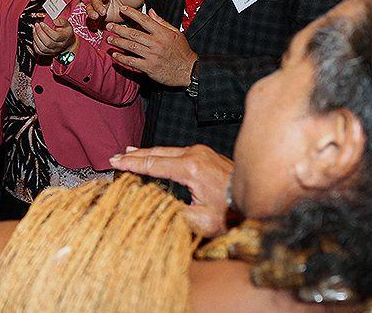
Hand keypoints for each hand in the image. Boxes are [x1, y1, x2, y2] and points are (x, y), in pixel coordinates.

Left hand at [32, 17, 75, 56]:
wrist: (68, 43)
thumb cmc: (66, 33)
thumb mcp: (67, 25)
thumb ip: (61, 21)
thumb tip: (55, 21)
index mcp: (64, 38)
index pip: (55, 36)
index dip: (47, 29)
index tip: (42, 23)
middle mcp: (59, 46)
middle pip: (48, 42)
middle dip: (40, 32)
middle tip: (37, 25)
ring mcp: (53, 51)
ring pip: (43, 48)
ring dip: (36, 38)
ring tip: (34, 30)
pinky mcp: (48, 53)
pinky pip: (39, 52)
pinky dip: (35, 45)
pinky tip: (35, 38)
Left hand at [107, 7, 197, 86]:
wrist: (188, 70)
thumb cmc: (182, 51)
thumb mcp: (176, 33)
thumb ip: (162, 22)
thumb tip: (150, 11)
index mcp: (162, 33)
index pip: (144, 20)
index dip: (132, 13)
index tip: (122, 9)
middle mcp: (156, 43)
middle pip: (133, 34)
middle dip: (119, 29)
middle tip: (109, 26)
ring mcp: (152, 56)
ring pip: (130, 47)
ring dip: (118, 42)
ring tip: (109, 40)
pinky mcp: (149, 68)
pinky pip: (132, 61)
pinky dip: (122, 58)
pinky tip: (114, 55)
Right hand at [109, 144, 232, 237]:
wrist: (256, 201)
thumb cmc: (232, 213)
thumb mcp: (200, 221)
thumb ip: (174, 213)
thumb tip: (155, 207)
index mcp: (191, 168)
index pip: (153, 164)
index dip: (132, 164)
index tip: (115, 163)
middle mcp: (196, 154)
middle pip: (157, 152)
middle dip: (135, 155)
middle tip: (117, 156)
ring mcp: (203, 152)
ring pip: (168, 150)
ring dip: (148, 152)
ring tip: (131, 152)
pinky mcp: (208, 155)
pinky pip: (178, 151)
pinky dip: (162, 154)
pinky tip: (157, 155)